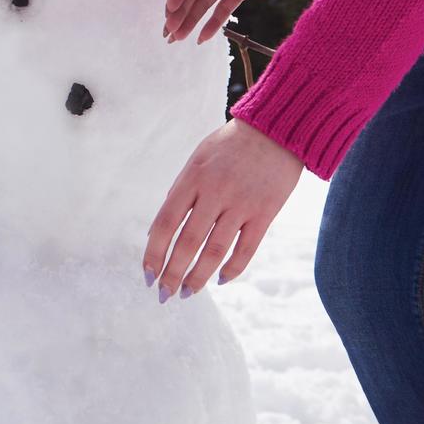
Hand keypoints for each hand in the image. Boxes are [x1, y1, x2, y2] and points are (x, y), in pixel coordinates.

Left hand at [143, 119, 302, 299]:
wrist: (276, 129)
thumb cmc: (230, 146)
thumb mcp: (197, 159)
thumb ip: (180, 192)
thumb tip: (158, 231)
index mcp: (193, 178)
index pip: (165, 223)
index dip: (153, 253)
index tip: (147, 274)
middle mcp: (215, 192)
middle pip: (187, 243)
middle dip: (172, 273)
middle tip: (163, 294)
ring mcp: (242, 204)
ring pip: (215, 251)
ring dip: (198, 277)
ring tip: (187, 293)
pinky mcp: (266, 212)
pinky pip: (246, 249)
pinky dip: (232, 269)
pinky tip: (220, 280)